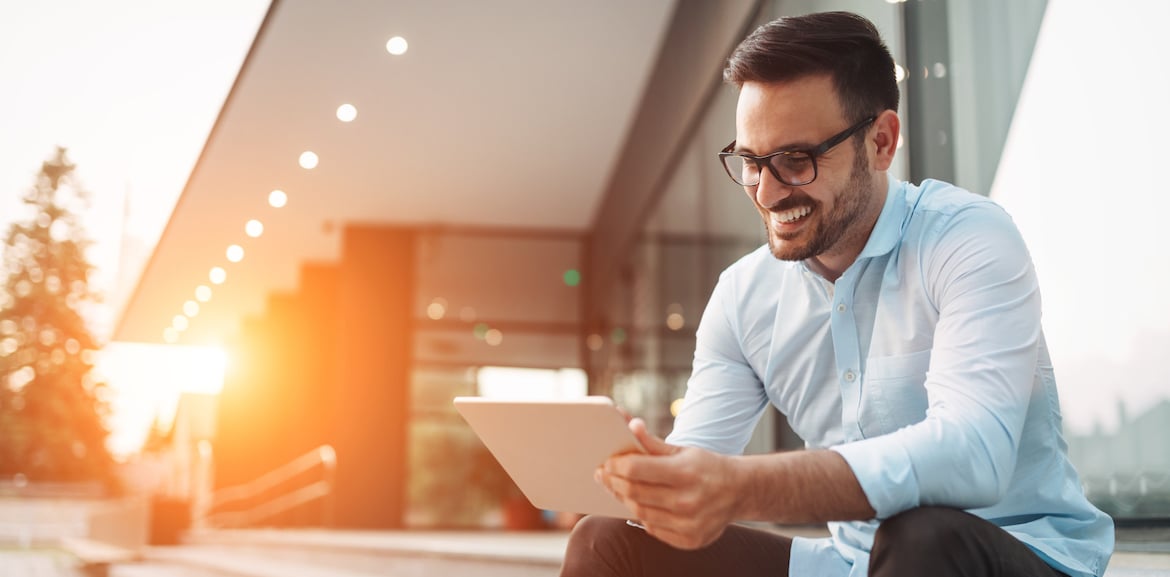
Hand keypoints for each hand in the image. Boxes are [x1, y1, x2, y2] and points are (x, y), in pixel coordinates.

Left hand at [595, 418, 739, 549]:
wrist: (741, 491)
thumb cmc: (707, 467)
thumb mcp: (683, 450)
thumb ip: (652, 442)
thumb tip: (630, 425)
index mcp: (685, 472)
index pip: (635, 469)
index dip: (615, 465)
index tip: (607, 462)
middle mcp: (688, 501)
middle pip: (634, 492)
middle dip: (613, 482)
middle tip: (604, 474)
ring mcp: (689, 524)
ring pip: (640, 512)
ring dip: (624, 499)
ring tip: (617, 488)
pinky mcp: (689, 540)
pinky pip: (653, 529)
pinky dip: (642, 515)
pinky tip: (639, 504)